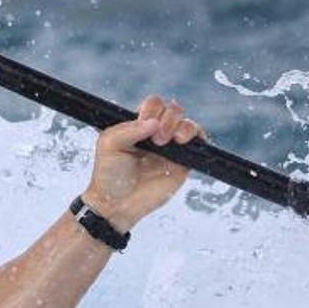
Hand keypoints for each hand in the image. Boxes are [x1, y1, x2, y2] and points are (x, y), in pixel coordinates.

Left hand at [83, 95, 204, 230]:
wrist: (118, 203)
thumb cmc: (109, 174)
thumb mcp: (109, 145)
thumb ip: (128, 129)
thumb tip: (153, 122)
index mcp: (137, 125)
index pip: (153, 104)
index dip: (152, 109)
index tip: (144, 122)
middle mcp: (156, 132)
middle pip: (173, 109)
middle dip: (168, 119)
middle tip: (156, 139)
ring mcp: (171, 146)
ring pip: (187, 122)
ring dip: (181, 126)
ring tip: (169, 142)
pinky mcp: (184, 161)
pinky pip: (199, 141)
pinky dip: (196, 136)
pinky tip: (183, 143)